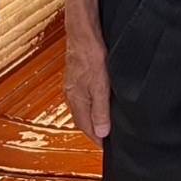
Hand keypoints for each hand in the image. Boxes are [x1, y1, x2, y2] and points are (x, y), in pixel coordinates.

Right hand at [64, 23, 111, 144]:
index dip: (98, 139)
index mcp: (77, 101)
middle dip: (94, 130)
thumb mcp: (100, 86)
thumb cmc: (90, 55)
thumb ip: (101, 110)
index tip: (108, 148)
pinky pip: (84, 96)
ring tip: (106, 122)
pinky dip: (93, 104)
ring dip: (93, 117)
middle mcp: (72, 95)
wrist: (83, 32)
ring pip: (83, 108)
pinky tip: (101, 100)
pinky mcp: (78, 75)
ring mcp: (74, 85)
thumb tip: (102, 133)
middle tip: (108, 138)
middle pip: (83, 120)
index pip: (86, 128)